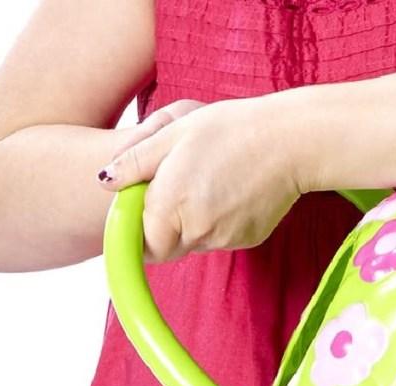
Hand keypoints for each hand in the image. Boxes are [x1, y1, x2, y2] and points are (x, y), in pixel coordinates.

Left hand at [97, 97, 301, 263]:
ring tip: (213, 180)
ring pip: (196, 241)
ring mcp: (224, 238)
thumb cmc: (231, 129)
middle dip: (168, 225)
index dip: (141, 231)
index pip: (143, 245)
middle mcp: (195, 229)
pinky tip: (234, 190)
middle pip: (169, 245)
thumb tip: (105, 181)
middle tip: (183, 185)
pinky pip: (222, 237)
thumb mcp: (174, 131)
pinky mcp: (247, 240)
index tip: (146, 212)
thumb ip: (134, 160)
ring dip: (195, 221)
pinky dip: (222, 221)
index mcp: (169, 203)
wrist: (290, 142)